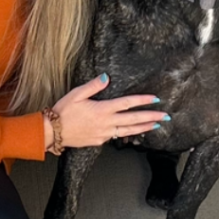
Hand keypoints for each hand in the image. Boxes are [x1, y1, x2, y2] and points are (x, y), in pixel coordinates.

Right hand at [51, 73, 166, 148]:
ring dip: (143, 128)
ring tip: (155, 126)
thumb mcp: (76, 94)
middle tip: (165, 116)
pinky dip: (127, 134)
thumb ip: (93, 86)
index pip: (127, 103)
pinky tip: (132, 132)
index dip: (143, 101)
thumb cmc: (63, 112)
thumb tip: (106, 77)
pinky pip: (116, 136)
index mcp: (102, 109)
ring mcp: (104, 134)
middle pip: (133, 120)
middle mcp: (106, 123)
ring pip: (128, 131)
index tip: (155, 99)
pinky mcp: (99, 141)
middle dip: (151, 117)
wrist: (53, 132)